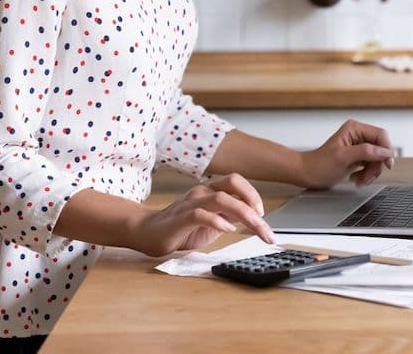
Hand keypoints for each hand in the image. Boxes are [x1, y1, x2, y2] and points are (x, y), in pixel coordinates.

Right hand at [130, 173, 274, 256]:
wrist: (148, 232)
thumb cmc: (182, 227)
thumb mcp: (213, 220)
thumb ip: (230, 215)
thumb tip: (256, 218)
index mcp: (211, 190)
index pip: (236, 181)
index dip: (253, 194)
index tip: (263, 215)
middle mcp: (202, 191)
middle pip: (233, 183)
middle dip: (253, 201)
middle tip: (264, 224)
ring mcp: (191, 202)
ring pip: (221, 198)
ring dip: (243, 213)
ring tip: (256, 228)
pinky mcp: (181, 218)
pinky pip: (201, 214)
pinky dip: (217, 221)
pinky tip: (227, 229)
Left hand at [300, 119, 394, 188]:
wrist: (308, 174)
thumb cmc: (319, 165)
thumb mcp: (343, 157)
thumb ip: (365, 152)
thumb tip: (384, 151)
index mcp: (354, 129)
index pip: (380, 135)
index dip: (386, 150)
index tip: (386, 164)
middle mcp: (358, 135)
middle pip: (380, 149)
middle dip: (376, 165)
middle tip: (368, 176)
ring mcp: (358, 146)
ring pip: (377, 159)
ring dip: (371, 172)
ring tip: (359, 179)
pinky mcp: (358, 157)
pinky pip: (371, 165)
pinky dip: (366, 174)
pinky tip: (356, 178)